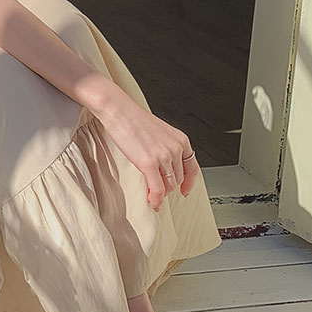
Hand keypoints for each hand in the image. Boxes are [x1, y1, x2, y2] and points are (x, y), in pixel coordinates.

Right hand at [95, 90, 200, 210]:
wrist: (119, 111)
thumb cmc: (133, 120)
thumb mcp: (159, 132)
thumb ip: (166, 148)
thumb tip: (164, 168)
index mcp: (180, 139)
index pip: (192, 167)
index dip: (189, 182)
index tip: (185, 190)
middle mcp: (176, 148)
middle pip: (178, 179)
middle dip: (168, 187)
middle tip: (157, 190)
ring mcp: (164, 156)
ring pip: (168, 186)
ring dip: (160, 193)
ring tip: (151, 194)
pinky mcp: (149, 163)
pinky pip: (157, 189)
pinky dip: (155, 199)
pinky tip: (151, 200)